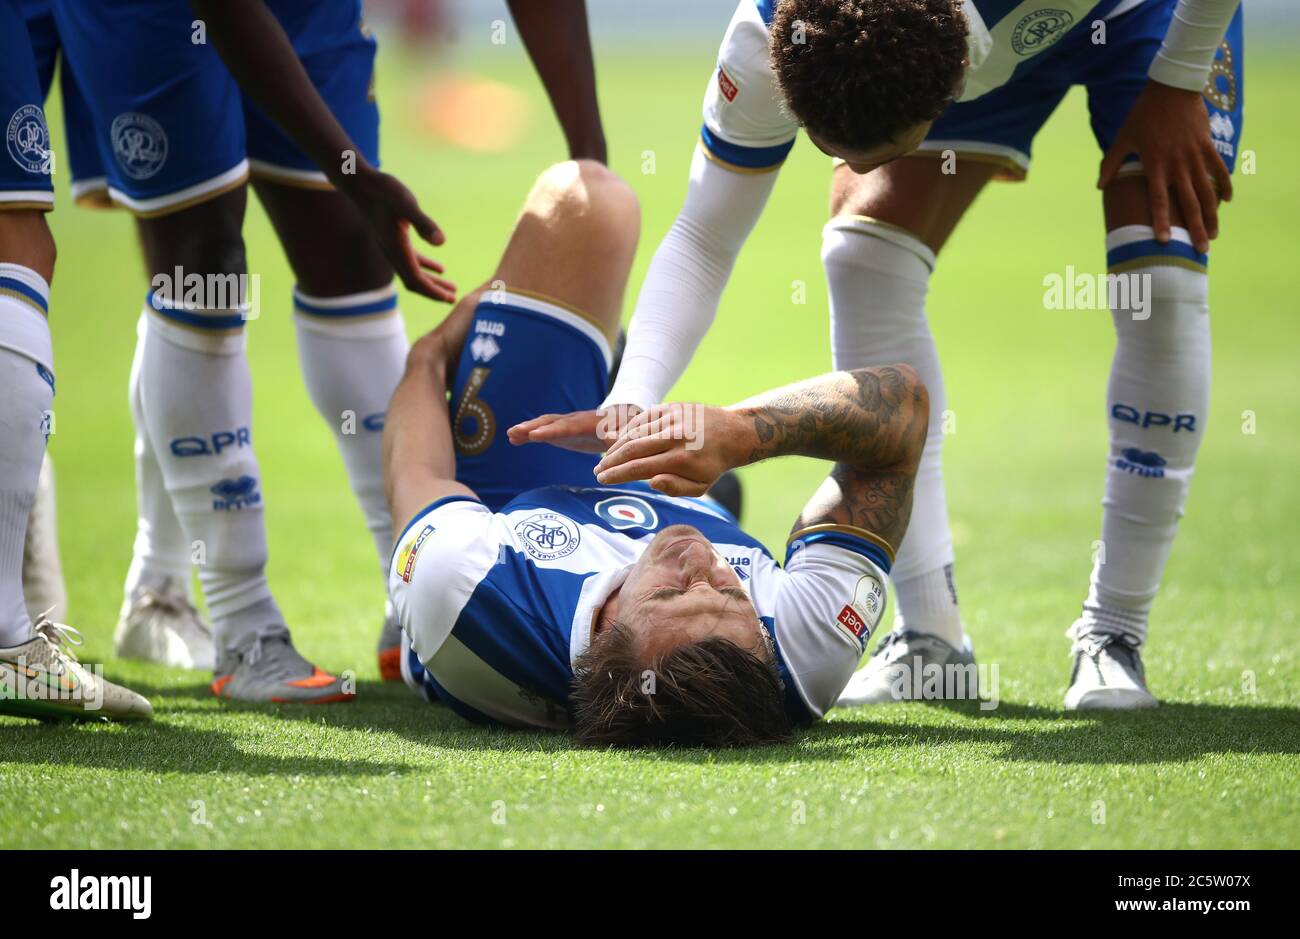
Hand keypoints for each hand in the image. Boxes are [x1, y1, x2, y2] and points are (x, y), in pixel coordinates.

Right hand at [344, 168, 456, 302]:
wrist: (360, 184)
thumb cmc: (383, 191)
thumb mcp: (406, 204)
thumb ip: (423, 223)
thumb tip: (441, 242)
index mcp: (398, 249)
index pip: (416, 280)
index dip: (433, 291)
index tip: (449, 299)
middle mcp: (393, 253)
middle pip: (415, 282)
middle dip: (434, 292)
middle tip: (453, 300)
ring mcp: (392, 247)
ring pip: (414, 273)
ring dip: (432, 283)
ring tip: (450, 289)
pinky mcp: (394, 239)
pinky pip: (411, 261)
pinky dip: (426, 267)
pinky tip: (440, 269)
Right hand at [507, 405, 641, 453]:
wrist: (623, 420)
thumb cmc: (626, 429)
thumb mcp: (627, 434)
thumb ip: (619, 437)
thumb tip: (613, 440)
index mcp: (590, 423)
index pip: (569, 427)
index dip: (552, 431)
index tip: (535, 435)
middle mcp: (575, 421)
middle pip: (552, 423)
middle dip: (534, 427)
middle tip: (516, 432)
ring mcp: (566, 425)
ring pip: (545, 425)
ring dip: (527, 429)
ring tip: (510, 435)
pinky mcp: (562, 432)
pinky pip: (543, 432)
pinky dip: (529, 435)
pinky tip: (513, 440)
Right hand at [592, 404, 747, 496]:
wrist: (732, 433)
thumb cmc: (712, 465)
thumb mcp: (700, 486)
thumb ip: (675, 488)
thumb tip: (651, 482)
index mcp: (681, 459)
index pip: (639, 468)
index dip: (617, 474)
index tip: (602, 479)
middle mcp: (675, 436)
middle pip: (632, 449)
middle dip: (611, 461)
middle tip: (598, 470)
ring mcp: (672, 419)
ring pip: (634, 432)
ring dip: (616, 446)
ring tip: (605, 459)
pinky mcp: (670, 408)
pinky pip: (642, 419)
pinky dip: (627, 430)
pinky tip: (618, 441)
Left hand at [1098, 79, 1232, 253]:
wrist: (1172, 87)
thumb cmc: (1143, 114)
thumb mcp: (1123, 138)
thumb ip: (1111, 163)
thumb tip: (1099, 186)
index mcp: (1155, 165)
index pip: (1157, 200)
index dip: (1161, 221)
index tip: (1166, 241)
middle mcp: (1177, 164)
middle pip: (1188, 202)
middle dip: (1196, 228)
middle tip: (1201, 249)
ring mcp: (1194, 155)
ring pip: (1206, 191)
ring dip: (1212, 214)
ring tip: (1215, 233)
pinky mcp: (1206, 145)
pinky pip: (1218, 169)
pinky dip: (1224, 184)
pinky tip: (1227, 201)